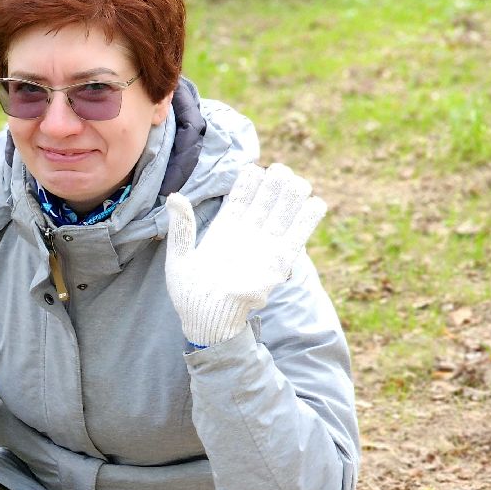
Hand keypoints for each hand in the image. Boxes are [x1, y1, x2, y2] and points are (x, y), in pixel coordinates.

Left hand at [165, 163, 326, 347]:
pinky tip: (315, 202)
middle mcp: (247, 234)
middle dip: (275, 182)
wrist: (206, 320)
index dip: (249, 181)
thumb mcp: (179, 258)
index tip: (252, 169)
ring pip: (284, 213)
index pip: (241, 197)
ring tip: (296, 181)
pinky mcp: (278, 262)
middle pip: (266, 199)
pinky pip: (297, 237)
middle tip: (280, 170)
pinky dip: (308, 220)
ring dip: (293, 195)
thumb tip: (175, 196)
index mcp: (224, 229)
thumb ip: (182, 228)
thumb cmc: (189, 293)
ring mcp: (264, 246)